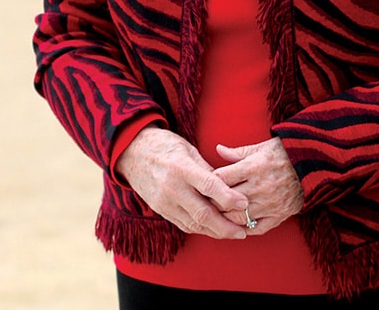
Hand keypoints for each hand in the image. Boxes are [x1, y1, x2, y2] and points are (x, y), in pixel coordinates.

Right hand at [116, 127, 248, 238]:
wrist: (133, 153)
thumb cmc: (165, 145)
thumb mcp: (188, 149)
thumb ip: (206, 170)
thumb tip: (226, 186)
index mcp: (181, 167)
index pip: (208, 185)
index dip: (228, 197)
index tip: (245, 204)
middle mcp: (172, 188)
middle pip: (202, 213)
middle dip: (225, 226)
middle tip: (244, 230)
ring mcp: (164, 202)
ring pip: (194, 224)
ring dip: (216, 232)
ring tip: (234, 233)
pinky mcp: (161, 210)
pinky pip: (184, 224)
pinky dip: (201, 229)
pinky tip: (215, 230)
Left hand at [214, 138, 303, 235]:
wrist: (313, 163)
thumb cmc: (283, 153)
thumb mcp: (260, 147)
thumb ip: (237, 152)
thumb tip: (217, 149)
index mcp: (253, 167)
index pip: (221, 179)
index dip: (210, 182)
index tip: (206, 184)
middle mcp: (260, 187)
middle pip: (226, 201)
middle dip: (214, 203)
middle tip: (207, 203)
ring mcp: (269, 204)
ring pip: (238, 218)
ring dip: (227, 218)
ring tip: (220, 215)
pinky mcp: (279, 216)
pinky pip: (256, 229)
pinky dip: (245, 228)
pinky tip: (238, 224)